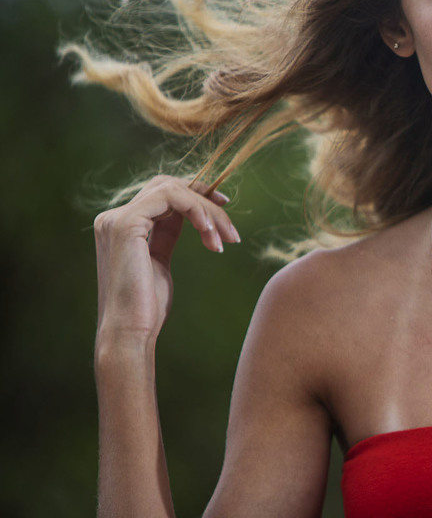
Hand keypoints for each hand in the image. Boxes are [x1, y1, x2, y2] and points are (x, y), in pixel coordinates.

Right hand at [93, 176, 239, 347]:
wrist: (130, 332)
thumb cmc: (147, 306)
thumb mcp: (160, 261)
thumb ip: (166, 233)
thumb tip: (190, 215)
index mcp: (120, 225)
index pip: (162, 193)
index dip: (196, 195)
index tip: (224, 206)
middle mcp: (113, 217)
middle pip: (169, 186)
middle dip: (206, 201)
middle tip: (230, 228)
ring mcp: (116, 218)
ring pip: (174, 190)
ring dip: (207, 211)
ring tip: (225, 239)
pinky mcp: (125, 223)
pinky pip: (171, 197)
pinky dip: (197, 210)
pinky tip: (210, 234)